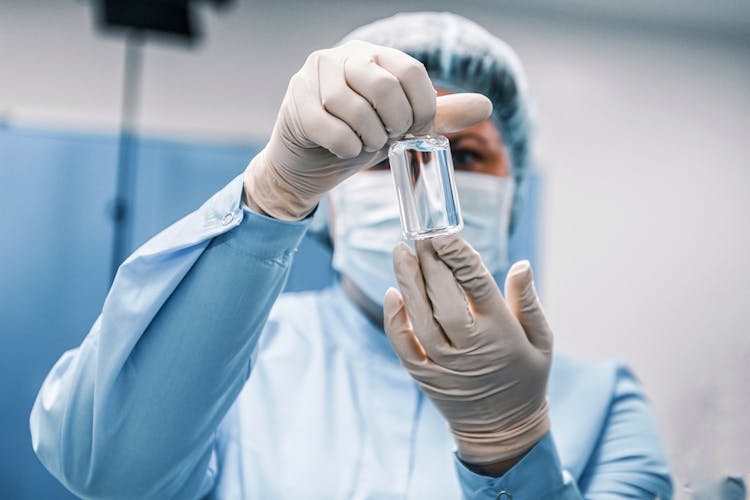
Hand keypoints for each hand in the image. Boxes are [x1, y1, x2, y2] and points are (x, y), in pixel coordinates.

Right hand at [243, 40, 492, 219]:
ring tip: (364, 143)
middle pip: (384, 86)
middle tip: (389, 138)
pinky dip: (344, 146)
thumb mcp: (400, 126)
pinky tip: (344, 149)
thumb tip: (486, 106)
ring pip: (353, 107)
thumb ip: (439, 115)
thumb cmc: (357, 138)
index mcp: (375, 55)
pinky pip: (328, 126)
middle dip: (395, 124)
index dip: (423, 107)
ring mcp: (315, 75)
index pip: (412, 71)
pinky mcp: (297, 100)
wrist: (308, 165)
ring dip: (367, 137)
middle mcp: (344, 56)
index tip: (416, 130)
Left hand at [383, 235, 552, 464]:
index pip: (476, 285)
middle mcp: (470, 346)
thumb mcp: (542, 340)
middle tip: (419, 236)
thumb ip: (527, 301)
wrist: (503, 429)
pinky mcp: (424, 375)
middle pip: (443, 299)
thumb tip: (521, 264)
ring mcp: (444, 363)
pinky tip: (392, 294)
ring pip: (420, 318)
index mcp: (501, 332)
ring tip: (400, 252)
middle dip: (429, 264)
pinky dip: (395, 320)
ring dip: (407, 283)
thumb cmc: (526, 376)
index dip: (458, 256)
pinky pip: (404, 345)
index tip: (443, 234)